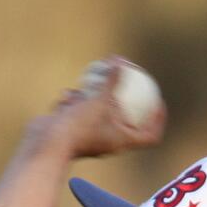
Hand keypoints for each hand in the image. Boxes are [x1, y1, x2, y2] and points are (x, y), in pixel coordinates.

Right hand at [28, 57, 166, 159]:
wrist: (48, 145)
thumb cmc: (78, 127)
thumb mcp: (99, 100)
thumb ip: (112, 81)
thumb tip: (120, 61)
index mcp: (122, 141)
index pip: (150, 136)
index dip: (158, 121)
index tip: (158, 103)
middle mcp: (110, 141)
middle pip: (126, 122)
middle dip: (126, 102)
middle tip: (127, 82)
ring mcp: (92, 137)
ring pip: (99, 113)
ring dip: (94, 98)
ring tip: (86, 87)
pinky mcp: (75, 132)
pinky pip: (80, 113)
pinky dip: (75, 103)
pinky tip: (66, 96)